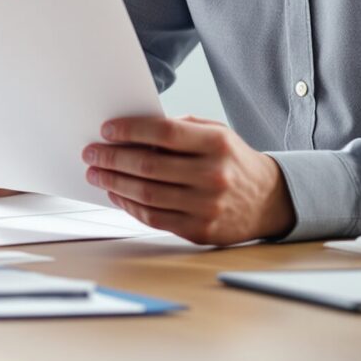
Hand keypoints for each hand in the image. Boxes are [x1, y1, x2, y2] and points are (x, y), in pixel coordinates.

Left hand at [83, 116, 295, 244]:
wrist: (269, 200)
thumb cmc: (232, 161)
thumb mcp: (217, 134)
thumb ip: (180, 130)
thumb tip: (133, 131)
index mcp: (217, 144)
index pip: (164, 134)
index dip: (131, 131)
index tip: (107, 130)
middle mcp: (213, 176)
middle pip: (149, 167)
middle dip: (112, 159)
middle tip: (91, 153)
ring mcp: (207, 206)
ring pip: (147, 195)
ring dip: (114, 183)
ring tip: (96, 174)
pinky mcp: (200, 230)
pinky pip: (154, 218)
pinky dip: (129, 206)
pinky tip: (116, 194)